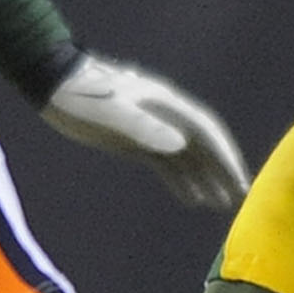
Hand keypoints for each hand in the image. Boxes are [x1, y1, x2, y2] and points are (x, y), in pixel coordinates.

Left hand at [42, 54, 250, 210]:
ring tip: (219, 205)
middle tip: (238, 199)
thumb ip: (145, 127)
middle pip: (202, 146)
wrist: (55, 87)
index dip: (225, 157)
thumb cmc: (83, 95)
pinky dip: (180, 180)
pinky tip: (190, 199)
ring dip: (204, 179)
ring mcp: (150, 129)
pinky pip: (166, 164)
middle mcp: (165, 117)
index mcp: (165, 105)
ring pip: (186, 157)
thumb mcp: (112, 111)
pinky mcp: (135, 142)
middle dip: (221, 171)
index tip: (239, 181)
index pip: (205, 133)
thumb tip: (181, 144)